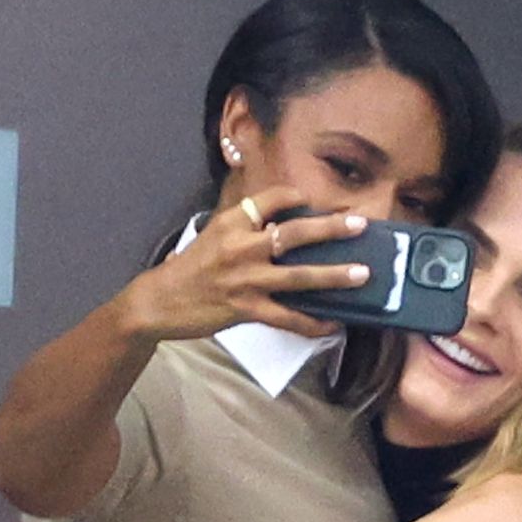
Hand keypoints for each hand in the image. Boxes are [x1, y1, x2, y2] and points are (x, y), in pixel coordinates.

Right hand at [119, 186, 369, 341]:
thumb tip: (281, 229)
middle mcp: (241, 246)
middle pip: (293, 232)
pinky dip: (313, 322)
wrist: (159, 302)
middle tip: (361, 225)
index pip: (271, 200)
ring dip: (334, 275)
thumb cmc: (190, 269)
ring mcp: (245, 279)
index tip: (318, 200)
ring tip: (362, 274)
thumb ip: (246, 230)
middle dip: (331, 228)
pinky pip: (288, 317)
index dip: (297, 197)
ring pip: (299, 275)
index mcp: (232, 222)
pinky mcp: (246, 309)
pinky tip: (333, 323)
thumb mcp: (214, 236)